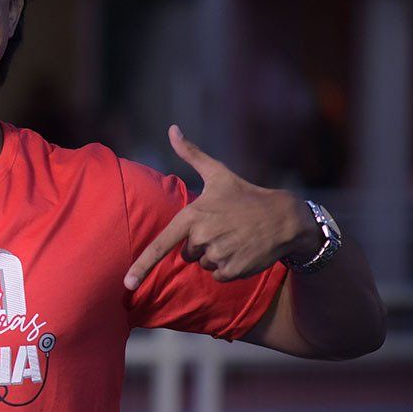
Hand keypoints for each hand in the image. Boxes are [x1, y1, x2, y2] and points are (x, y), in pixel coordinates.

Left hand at [123, 125, 318, 290]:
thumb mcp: (218, 173)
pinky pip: (218, 275)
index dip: (142, 265)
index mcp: (193, 215)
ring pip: (203, 264)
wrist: (285, 218)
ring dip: (216, 255)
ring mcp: (219, 254)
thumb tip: (172, 129)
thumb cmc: (245, 195)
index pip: (161, 244)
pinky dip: (228, 267)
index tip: (127, 283)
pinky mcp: (233, 270)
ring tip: (234, 237)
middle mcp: (203, 237)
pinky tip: (242, 250)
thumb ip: (190, 153)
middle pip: (187, 253)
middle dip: (201, 243)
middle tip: (223, 228)